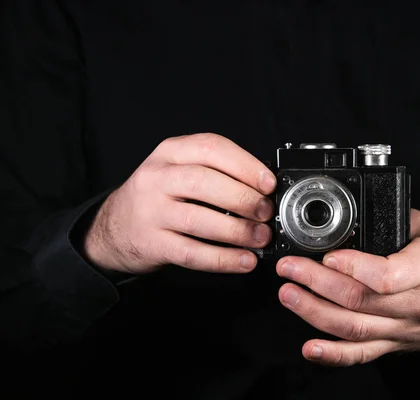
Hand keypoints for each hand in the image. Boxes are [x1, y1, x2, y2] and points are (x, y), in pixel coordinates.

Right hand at [83, 133, 275, 273]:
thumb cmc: (159, 196)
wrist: (113, 227)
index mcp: (171, 152)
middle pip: (204, 181)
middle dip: (243, 197)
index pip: (211, 148)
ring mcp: (151, 211)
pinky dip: (223, 259)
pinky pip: (191, 253)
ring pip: (198, 219)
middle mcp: (157, 177)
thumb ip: (215, 171)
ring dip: (237, 230)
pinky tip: (244, 261)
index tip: (268, 183)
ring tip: (261, 237)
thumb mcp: (178, 169)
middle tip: (266, 212)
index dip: (245, 165)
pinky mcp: (152, 243)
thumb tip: (264, 189)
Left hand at [275, 209, 419, 365]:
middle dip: (316, 283)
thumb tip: (353, 216)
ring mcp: (404, 329)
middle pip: (360, 301)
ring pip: (354, 328)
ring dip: (314, 312)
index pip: (386, 276)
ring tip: (289, 294)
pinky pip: (362, 354)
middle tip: (290, 268)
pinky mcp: (394, 345)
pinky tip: (310, 348)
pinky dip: (333, 354)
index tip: (326, 255)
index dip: (350, 268)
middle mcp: (416, 304)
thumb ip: (395, 221)